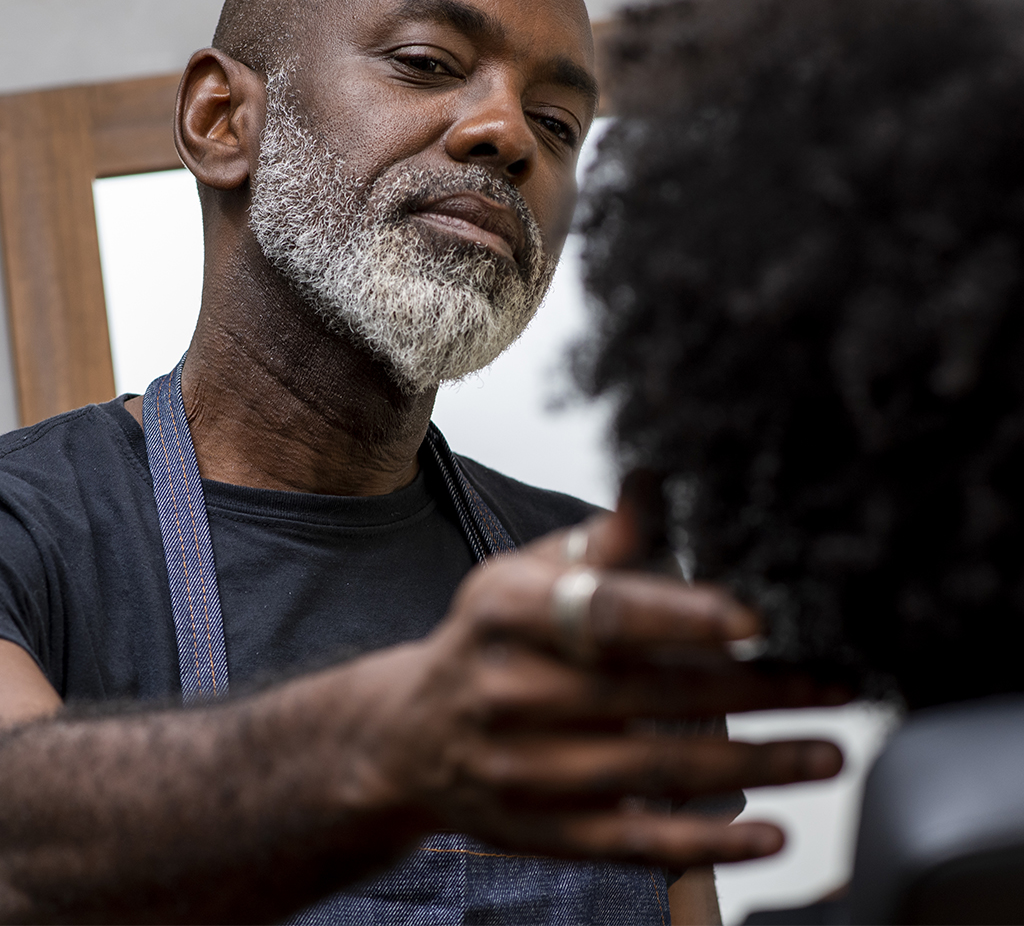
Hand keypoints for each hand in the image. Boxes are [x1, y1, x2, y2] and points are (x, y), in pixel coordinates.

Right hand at [339, 498, 845, 870]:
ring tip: (828, 751)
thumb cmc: (486, 640)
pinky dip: (708, 841)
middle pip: (646, 694)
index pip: (602, 613)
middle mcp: (508, 689)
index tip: (755, 618)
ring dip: (754, 764)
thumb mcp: (520, 576)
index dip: (680, 616)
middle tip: (831, 685)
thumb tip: (653, 481)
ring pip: (653, 770)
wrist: (409, 734)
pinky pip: (632, 841)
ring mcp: (521, 768)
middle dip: (752, 691)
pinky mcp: (540, 828)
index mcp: (505, 612)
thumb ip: (595, 542)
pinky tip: (771, 830)